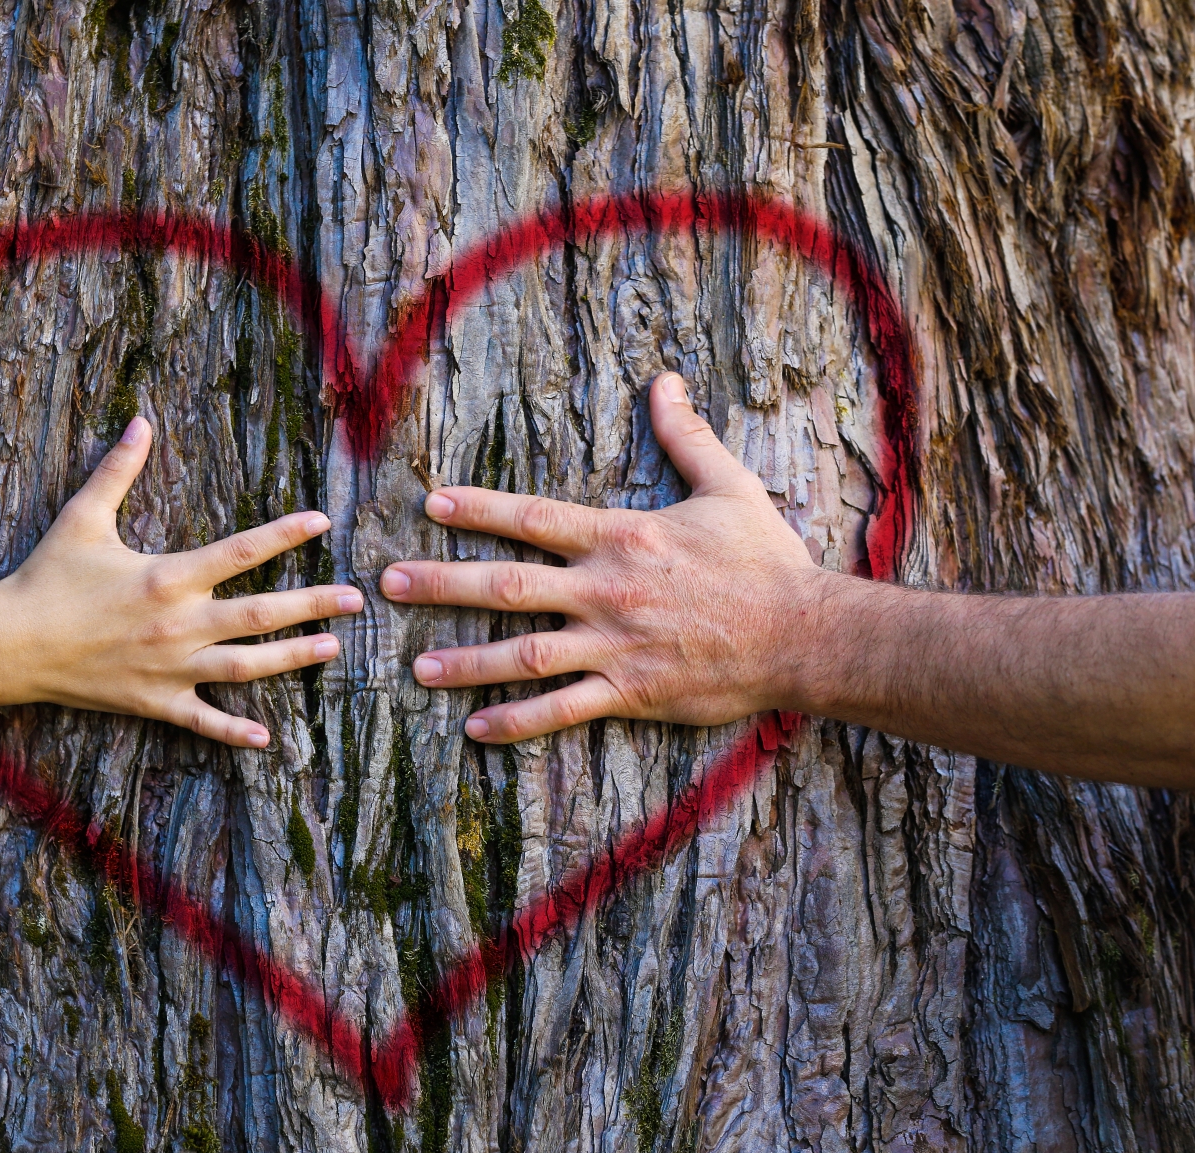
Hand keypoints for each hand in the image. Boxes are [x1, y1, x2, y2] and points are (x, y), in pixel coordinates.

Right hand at [0, 416, 361, 747]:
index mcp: (168, 576)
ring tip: (332, 649)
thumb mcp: (83, 518)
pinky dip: (235, 733)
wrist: (12, 644)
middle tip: (354, 599)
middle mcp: (178, 623)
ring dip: (292, 658)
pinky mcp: (154, 702)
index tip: (323, 522)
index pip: (240, 551)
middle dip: (312, 605)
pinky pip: (203, 721)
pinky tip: (267, 738)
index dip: (285, 534)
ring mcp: (170, 668)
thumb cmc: (48, 578)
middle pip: (260, 613)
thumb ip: (119, 470)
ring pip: (246, 666)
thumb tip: (141, 420)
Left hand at [380, 373, 820, 742]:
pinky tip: (475, 728)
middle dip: (442, 582)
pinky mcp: (631, 692)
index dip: (478, 509)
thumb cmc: (766, 560)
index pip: (534, 518)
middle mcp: (606, 591)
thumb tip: (666, 381)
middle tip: (389, 582)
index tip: (430, 503)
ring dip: (467, 660)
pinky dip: (517, 721)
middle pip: (507, 584)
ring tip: (416, 666)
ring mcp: (614, 646)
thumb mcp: (728, 486)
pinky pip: (563, 710)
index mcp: (622, 537)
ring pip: (524, 653)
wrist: (805, 634)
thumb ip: (685, 436)